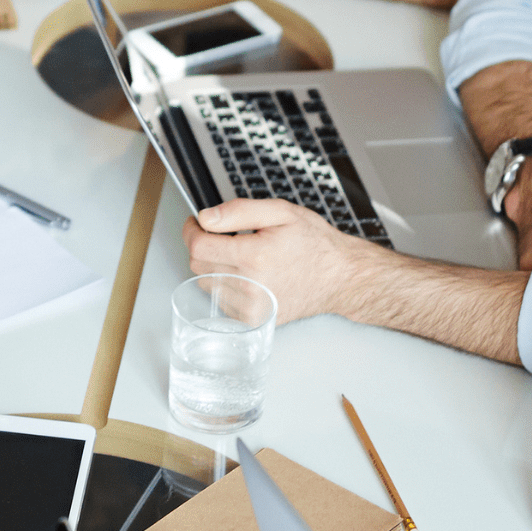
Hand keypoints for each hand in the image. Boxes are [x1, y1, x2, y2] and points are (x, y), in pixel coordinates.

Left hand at [183, 198, 384, 322]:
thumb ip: (238, 211)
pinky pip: (220, 299)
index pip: (198, 246)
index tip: (197, 222)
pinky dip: (226, 284)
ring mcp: (251, 307)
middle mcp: (250, 286)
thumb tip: (205, 218)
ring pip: (206, 282)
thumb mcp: (281, 212)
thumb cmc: (314, 244)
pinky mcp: (252, 319)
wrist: (339, 278)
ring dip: (214, 265)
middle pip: (197, 264)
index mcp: (255, 256)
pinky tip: (248, 274)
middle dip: (204, 245)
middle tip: (225, 235)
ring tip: (242, 255)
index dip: (191, 230)